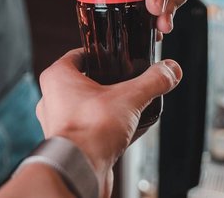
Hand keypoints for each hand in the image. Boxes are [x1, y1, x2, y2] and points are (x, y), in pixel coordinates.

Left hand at [35, 48, 181, 197]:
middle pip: (84, 81)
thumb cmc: (90, 130)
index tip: (118, 54)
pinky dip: (106, 127)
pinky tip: (128, 129)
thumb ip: (152, 81)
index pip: (80, 54)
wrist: (80, 170)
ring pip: (86, 106)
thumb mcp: (130, 98)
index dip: (101, 53)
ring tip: (130, 106)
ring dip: (107, 106)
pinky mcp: (69, 144)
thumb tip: (171, 70)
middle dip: (108, 82)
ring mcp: (59, 123)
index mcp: (58, 77)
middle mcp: (52, 99)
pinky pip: (89, 128)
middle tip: (128, 80)